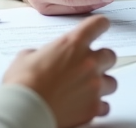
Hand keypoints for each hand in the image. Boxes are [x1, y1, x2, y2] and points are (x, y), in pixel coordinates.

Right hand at [3, 15, 117, 127]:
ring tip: (87, 89)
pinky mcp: (93, 108)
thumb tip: (41, 58)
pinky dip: (97, 106)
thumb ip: (42, 54)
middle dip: (101, 60)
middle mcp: (89, 62)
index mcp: (73, 44)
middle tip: (89, 65)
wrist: (24, 109)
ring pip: (112, 82)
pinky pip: (105, 106)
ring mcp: (94, 86)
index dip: (100, 25)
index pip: (98, 24)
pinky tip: (86, 105)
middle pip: (110, 55)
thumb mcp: (26, 57)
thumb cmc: (23, 83)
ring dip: (101, 84)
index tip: (100, 26)